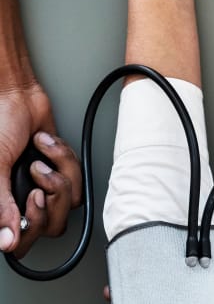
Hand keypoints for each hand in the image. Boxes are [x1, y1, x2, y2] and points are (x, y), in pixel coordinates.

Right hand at [0, 82, 81, 257]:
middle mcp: (24, 200)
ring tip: (40, 156)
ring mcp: (46, 185)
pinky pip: (77, 176)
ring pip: (70, 200)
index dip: (34, 224)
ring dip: (59, 169)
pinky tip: (46, 145)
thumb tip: (7, 242)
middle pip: (54, 224)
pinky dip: (64, 157)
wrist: (18, 98)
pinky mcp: (62, 168)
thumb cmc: (0, 127)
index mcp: (5, 204)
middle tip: (39, 173)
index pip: (24, 241)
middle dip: (54, 194)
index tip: (33, 197)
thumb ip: (1, 205)